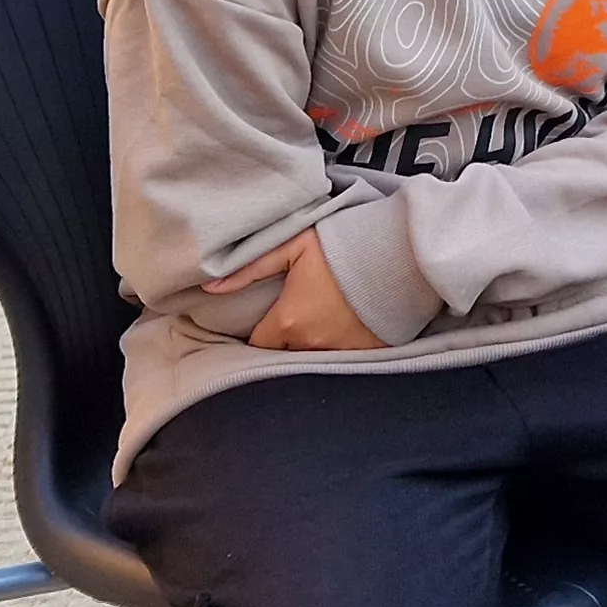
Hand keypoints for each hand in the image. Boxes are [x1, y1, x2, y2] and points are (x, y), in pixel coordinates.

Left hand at [207, 227, 389, 350]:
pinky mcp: (368, 353)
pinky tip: (349, 326)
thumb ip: (249, 268)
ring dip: (315, 345)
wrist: (396, 254)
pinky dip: (344, 347)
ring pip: (315, 358)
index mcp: (287, 321)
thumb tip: (210, 286)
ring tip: (325, 321)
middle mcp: (310, 343)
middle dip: (287, 340)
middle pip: (286, 354)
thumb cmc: (342, 247)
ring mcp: (340, 351)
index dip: (261, 334)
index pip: (259, 345)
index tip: (268, 322)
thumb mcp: (292, 247)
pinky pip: (346, 359)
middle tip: (298, 318)